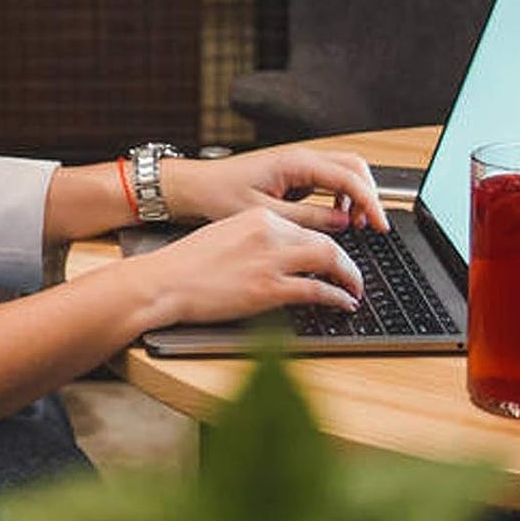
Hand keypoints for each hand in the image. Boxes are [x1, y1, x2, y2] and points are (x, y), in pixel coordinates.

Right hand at [139, 205, 363, 323]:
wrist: (164, 282)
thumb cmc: (187, 264)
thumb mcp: (227, 236)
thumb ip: (257, 240)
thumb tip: (283, 255)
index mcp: (258, 217)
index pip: (306, 227)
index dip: (327, 245)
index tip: (334, 258)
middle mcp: (269, 233)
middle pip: (325, 241)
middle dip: (347, 261)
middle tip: (354, 277)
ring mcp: (270, 261)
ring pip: (329, 261)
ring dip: (349, 277)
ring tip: (355, 290)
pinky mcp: (267, 289)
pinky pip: (316, 290)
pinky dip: (336, 296)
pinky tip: (343, 303)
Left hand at [163, 145, 387, 234]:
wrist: (196, 186)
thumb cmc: (220, 195)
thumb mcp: (264, 214)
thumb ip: (307, 219)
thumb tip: (342, 223)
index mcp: (296, 162)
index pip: (349, 178)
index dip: (371, 203)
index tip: (381, 226)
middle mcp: (301, 157)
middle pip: (355, 167)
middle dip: (370, 196)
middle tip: (373, 226)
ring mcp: (299, 163)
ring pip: (345, 171)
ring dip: (356, 196)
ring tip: (356, 225)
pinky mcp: (294, 173)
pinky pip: (329, 179)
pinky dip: (341, 196)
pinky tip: (336, 217)